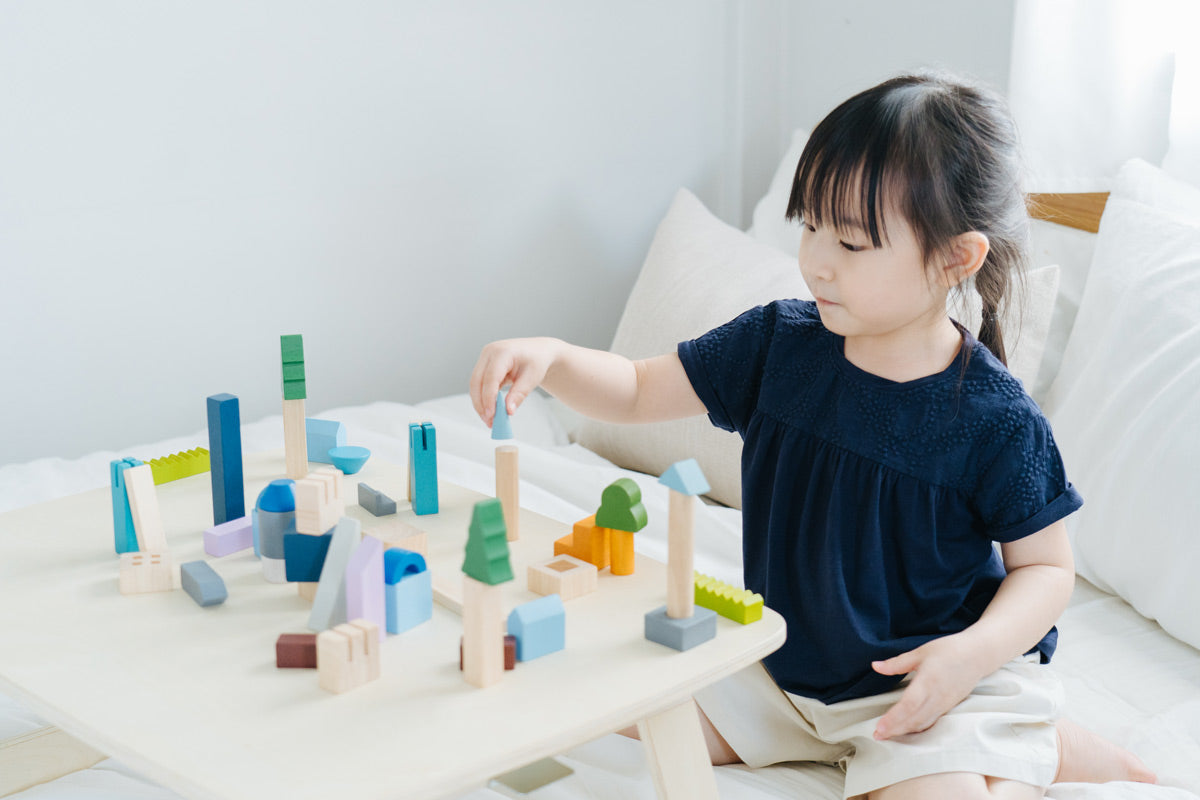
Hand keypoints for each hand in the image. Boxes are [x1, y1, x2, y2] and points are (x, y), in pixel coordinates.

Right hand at [469, 338, 561, 427]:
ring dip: (480, 404)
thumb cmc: (537, 361)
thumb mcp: (532, 378)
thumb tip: (508, 411)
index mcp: (502, 352)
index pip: (490, 378)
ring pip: (475, 385)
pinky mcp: (484, 366)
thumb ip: (519, 394)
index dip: (489, 398)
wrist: (538, 351)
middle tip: (489, 422)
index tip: (492, 415)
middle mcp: (489, 353)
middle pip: (477, 381)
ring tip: (490, 420)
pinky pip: (479, 385)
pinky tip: (490, 411)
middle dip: (481, 404)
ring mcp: (484, 359)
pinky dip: (483, 399)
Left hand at [870, 634, 986, 739]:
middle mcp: (937, 696)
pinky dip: (918, 728)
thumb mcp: (920, 652)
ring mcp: (945, 704)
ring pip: (923, 723)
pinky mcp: (949, 707)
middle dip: (895, 730)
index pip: (909, 705)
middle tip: (878, 736)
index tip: (880, 727)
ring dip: (905, 731)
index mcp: (928, 680)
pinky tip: (907, 730)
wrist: (978, 655)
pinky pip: (932, 722)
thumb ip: (896, 663)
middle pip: (914, 719)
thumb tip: (875, 666)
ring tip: (888, 735)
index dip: (894, 718)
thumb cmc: (949, 650)